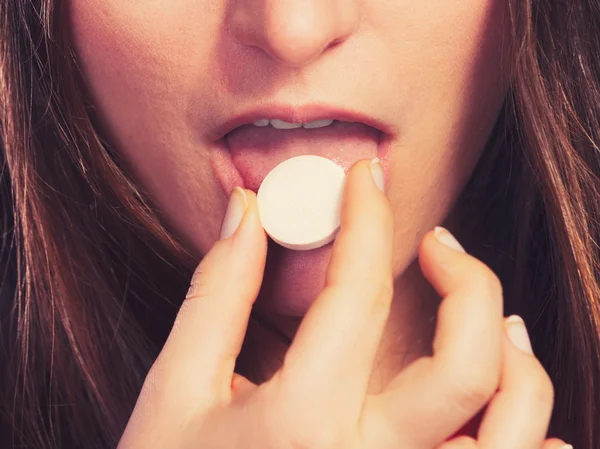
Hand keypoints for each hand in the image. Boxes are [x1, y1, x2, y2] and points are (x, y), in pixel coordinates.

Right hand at [117, 159, 568, 448]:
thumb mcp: (175, 389)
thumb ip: (217, 293)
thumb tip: (246, 212)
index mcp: (300, 424)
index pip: (358, 295)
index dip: (365, 219)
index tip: (364, 180)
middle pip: (466, 363)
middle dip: (466, 280)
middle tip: (437, 241)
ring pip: (511, 426)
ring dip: (513, 354)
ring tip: (492, 312)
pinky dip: (519, 429)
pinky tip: (496, 395)